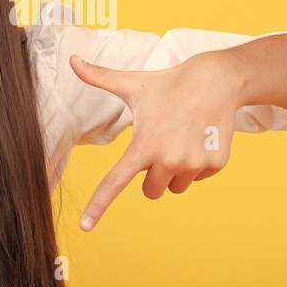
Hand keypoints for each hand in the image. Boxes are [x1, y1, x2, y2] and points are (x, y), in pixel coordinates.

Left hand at [69, 51, 240, 231]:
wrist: (216, 79)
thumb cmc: (168, 84)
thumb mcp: (133, 83)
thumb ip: (99, 76)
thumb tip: (71, 59)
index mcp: (144, 144)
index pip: (114, 182)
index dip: (98, 206)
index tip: (85, 226)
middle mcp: (168, 159)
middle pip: (151, 191)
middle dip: (152, 174)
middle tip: (162, 143)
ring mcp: (194, 164)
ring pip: (175, 187)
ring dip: (175, 170)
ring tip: (182, 137)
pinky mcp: (215, 164)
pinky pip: (198, 178)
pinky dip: (197, 163)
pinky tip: (200, 138)